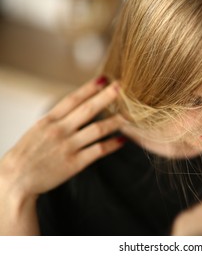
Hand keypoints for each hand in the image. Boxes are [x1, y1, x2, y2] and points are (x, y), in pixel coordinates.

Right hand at [0, 76, 124, 200]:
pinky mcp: (74, 163)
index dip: (89, 88)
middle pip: (88, 109)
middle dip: (107, 97)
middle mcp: (60, 130)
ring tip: (129, 115)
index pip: (72, 99)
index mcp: (49, 121)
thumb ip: (57, 120)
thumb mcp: (37, 130)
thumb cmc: (26, 154)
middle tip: (121, 87)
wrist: (15, 180)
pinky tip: (122, 140)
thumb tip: (76, 109)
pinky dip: (112, 145)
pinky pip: (98, 151)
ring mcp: (68, 146)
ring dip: (115, 121)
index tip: (104, 78)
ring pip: (98, 129)